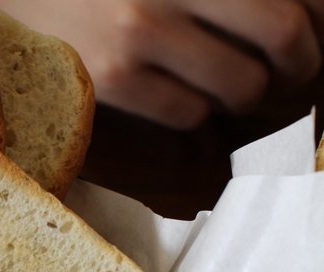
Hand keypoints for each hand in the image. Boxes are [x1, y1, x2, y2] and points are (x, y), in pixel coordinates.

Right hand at [0, 0, 323, 128]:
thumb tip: (300, 14)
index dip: (320, 16)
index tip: (317, 33)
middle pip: (283, 33)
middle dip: (301, 64)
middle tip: (291, 74)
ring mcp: (141, 29)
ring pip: (240, 84)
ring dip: (245, 96)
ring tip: (229, 91)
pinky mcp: (113, 77)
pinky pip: (187, 113)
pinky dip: (194, 113)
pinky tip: (179, 98)